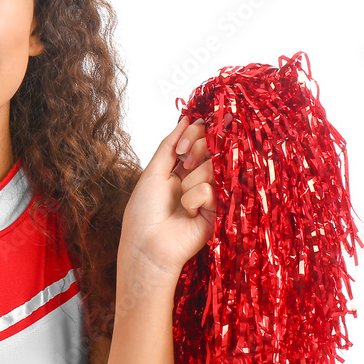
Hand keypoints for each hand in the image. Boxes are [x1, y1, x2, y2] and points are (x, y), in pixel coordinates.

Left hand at [118, 115, 219, 278]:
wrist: (147, 245)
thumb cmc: (144, 212)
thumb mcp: (153, 171)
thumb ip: (170, 144)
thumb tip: (185, 118)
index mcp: (180, 170)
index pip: (199, 140)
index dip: (194, 136)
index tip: (181, 146)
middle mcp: (197, 180)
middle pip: (210, 149)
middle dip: (195, 153)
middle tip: (182, 168)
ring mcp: (210, 195)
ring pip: (212, 168)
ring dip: (190, 181)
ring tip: (180, 200)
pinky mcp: (219, 211)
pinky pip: (212, 189)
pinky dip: (195, 198)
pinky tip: (189, 212)